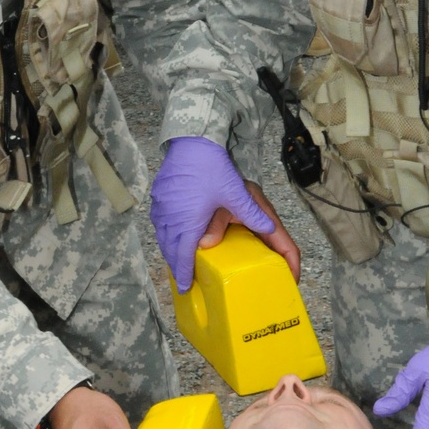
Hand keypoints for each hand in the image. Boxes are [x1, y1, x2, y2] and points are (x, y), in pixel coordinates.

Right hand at [150, 137, 275, 293]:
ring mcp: (162, 207)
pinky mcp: (159, 196)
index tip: (184, 288)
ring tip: (177, 260)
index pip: (183, 257)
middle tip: (182, 279)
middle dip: (176, 265)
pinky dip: (164, 233)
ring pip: (162, 237)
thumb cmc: (211, 166)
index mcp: (188, 222)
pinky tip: (171, 233)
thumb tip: (270, 231)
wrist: (192, 141)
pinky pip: (159, 222)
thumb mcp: (235, 193)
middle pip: (170, 250)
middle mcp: (171, 218)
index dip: (183, 274)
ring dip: (169, 250)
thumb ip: (251, 214)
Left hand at [198, 178, 299, 282]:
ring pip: (265, 249)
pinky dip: (248, 259)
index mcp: (264, 214)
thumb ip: (214, 223)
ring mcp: (252, 222)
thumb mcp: (219, 202)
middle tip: (273, 292)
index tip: (290, 284)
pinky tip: (239, 271)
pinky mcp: (241, 224)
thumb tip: (207, 243)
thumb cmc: (217, 177)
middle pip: (278, 250)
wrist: (206, 164)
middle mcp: (262, 219)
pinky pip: (250, 245)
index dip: (292, 266)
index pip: (286, 244)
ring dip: (264, 267)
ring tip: (257, 287)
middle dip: (279, 271)